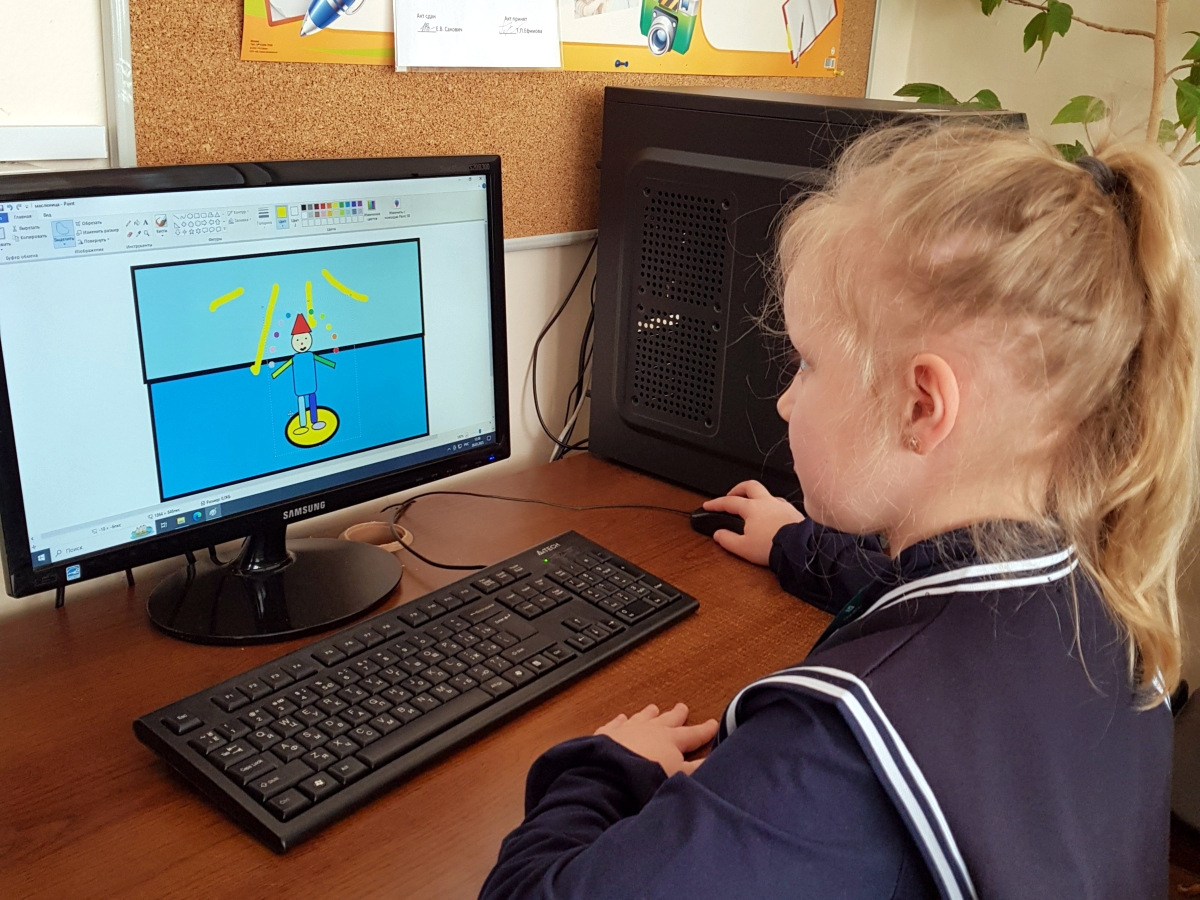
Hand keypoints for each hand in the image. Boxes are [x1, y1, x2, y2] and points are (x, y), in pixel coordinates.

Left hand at [594, 702, 717, 776]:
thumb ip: (696, 769)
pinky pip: (616, 724)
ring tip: (654, 708)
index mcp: (671, 740)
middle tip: (682, 707)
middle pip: (667, 720)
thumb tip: (713, 762)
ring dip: (649, 714)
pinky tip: (620, 718)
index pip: (692, 735)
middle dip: (677, 715)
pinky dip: (620, 721)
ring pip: (642, 718)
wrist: (613, 775)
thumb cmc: (650, 777)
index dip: (704, 731)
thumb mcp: (679, 776)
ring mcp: (628, 729)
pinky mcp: (607, 735)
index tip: (713, 723)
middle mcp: (651, 730)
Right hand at [704, 480, 803, 565]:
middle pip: (749, 486)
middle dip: (737, 488)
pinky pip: (779, 503)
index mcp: (752, 508)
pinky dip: (771, 506)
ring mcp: (781, 505)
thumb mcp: (743, 547)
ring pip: (766, 493)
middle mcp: (767, 502)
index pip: (729, 502)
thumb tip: (718, 534)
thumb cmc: (773, 546)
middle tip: (731, 495)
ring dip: (756, 497)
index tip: (709, 505)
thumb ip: (727, 540)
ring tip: (752, 506)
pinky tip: (771, 515)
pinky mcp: (793, 512)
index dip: (716, 503)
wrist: (798, 548)